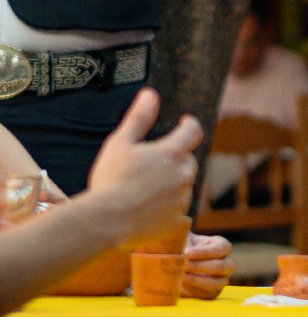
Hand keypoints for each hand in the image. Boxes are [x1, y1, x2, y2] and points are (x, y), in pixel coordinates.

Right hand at [86, 88, 201, 247]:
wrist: (105, 222)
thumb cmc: (110, 180)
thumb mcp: (120, 143)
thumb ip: (139, 118)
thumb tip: (150, 94)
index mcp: (172, 153)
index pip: (193, 131)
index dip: (189, 125)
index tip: (184, 122)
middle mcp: (183, 175)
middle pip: (187, 160)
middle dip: (174, 158)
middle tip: (151, 163)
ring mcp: (182, 199)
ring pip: (183, 185)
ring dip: (171, 183)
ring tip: (143, 189)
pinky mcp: (177, 220)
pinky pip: (178, 210)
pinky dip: (168, 206)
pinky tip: (148, 208)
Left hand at [181, 233, 233, 298]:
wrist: (175, 261)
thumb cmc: (181, 246)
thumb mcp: (184, 239)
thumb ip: (183, 240)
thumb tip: (181, 250)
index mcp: (222, 246)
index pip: (220, 249)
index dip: (204, 252)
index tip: (187, 253)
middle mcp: (226, 264)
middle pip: (221, 267)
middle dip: (199, 267)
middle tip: (182, 266)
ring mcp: (221, 280)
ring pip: (215, 284)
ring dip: (196, 280)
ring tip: (179, 276)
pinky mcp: (211, 293)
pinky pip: (206, 295)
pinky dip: (192, 290)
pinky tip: (180, 284)